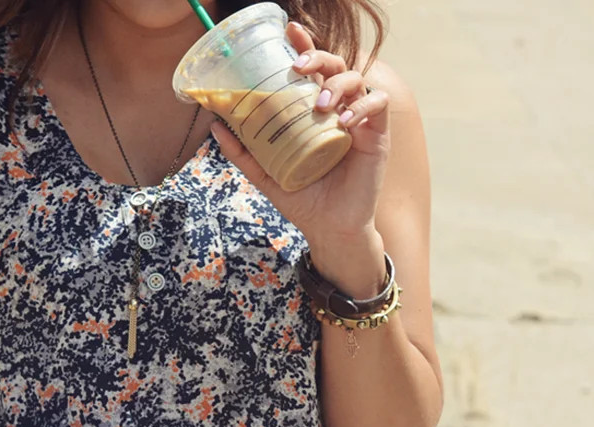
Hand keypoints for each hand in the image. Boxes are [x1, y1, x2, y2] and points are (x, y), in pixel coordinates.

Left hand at [210, 21, 390, 249]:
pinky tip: (343, 122)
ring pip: (357, 78)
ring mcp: (359, 121)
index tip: (289, 32)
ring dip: (337, 84)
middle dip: (318, 56)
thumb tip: (215, 125)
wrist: (329, 228)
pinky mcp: (378, 135)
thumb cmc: (303, 200)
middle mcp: (338, 109)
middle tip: (298, 67)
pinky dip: (361, 107)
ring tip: (320, 105)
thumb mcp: (267, 174)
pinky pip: (377, 103)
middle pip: (334, 65)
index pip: (311, 70)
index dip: (304, 46)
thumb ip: (243, 152)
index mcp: (313, 111)